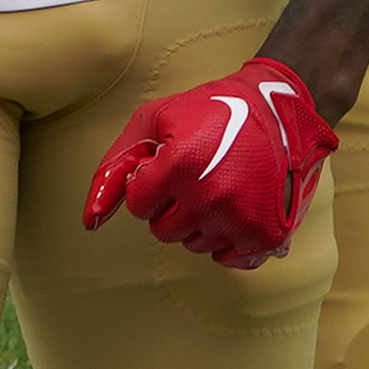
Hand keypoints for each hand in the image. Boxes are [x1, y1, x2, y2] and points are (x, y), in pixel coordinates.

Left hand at [82, 55, 336, 267]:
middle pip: (163, 230)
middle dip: (168, 205)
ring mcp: (241, 220)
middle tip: (192, 176)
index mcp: (179, 166)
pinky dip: (225, 238)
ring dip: (197, 221)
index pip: (138, 205)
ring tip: (216, 185)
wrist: (278, 109)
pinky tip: (233, 208)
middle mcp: (210, 198)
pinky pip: (227, 259)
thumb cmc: (208, 111)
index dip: (148, 183)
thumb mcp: (153, 121)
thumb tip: (90, 220)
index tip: (167, 165)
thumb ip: (115, 166)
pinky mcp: (268, 236)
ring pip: (193, 245)